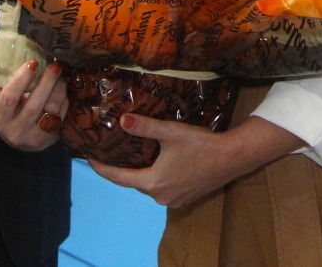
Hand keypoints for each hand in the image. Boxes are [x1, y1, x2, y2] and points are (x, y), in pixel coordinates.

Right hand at [0, 41, 67, 150]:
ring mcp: (35, 137)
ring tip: (62, 72)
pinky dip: (65, 99)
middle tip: (56, 64)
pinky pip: (62, 116)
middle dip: (47, 82)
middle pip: (34, 104)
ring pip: (51, 110)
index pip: (9, 98)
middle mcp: (16, 130)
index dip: (21, 80)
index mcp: (0, 117)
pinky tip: (65, 86)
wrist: (21, 139)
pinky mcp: (51, 139)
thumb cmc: (8, 110)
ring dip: (59, 88)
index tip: (33, 62)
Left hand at [90, 113, 299, 208]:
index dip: (102, 168)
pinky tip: (158, 162)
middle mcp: (160, 196)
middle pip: (134, 182)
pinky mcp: (185, 198)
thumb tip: (121, 120)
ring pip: (149, 185)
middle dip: (123, 168)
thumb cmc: (200, 145)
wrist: (232, 157)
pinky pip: (163, 187)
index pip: (118, 178)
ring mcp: (173, 200)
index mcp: (152, 183)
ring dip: (141, 172)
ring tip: (133, 154)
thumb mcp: (170, 132)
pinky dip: (156, 176)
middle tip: (112, 151)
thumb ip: (144, 127)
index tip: (89, 158)